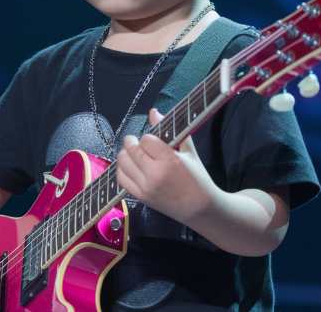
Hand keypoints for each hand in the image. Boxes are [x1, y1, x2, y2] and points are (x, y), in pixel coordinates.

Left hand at [116, 108, 215, 223]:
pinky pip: (121, 178)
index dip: (148, 137)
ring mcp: (146, 187)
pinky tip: (131, 166)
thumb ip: (169, 129)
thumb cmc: (197, 178)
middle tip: (137, 142)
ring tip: (134, 153)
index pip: (146, 140)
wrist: (199, 208)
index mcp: (170, 161)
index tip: (153, 139)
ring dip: (125, 154)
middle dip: (132, 142)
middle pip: (131, 150)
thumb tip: (153, 111)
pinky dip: (122, 169)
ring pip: (122, 162)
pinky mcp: (140, 197)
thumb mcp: (187, 150)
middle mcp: (155, 175)